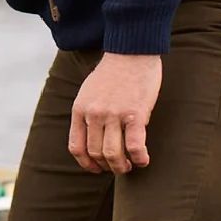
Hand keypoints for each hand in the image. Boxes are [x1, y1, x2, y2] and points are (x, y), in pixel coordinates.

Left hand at [68, 52, 161, 174]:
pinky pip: (135, 146)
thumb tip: (89, 138)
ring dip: (121, 166)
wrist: (132, 52)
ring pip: (112, 154)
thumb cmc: (112, 73)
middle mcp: (94, 114)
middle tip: (118, 167)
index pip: (76, 147)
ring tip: (129, 166)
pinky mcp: (136, 114)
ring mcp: (114, 114)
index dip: (86, 163)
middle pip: (96, 153)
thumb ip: (86, 113)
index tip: (97, 168)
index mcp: (80, 109)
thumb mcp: (88, 92)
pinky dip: (139, 158)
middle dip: (107, 166)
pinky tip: (143, 160)